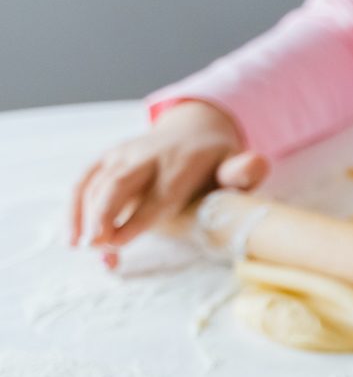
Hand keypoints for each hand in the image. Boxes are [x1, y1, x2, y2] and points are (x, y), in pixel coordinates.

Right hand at [70, 101, 266, 267]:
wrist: (197, 129)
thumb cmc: (220, 161)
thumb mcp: (239, 163)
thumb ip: (244, 170)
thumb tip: (254, 164)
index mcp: (183, 161)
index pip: (159, 193)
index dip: (138, 218)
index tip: (119, 241)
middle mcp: (148, 154)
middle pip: (120, 183)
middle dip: (104, 214)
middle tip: (95, 246)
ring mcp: (124, 154)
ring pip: (97, 182)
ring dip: (85, 215)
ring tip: (82, 247)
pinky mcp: (108, 158)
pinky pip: (85, 180)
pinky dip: (74, 207)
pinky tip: (72, 236)